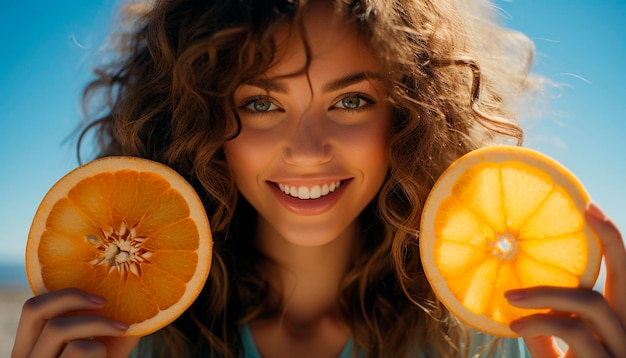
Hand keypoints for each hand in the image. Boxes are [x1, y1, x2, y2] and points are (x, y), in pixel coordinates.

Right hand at [11, 288, 139, 357]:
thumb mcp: (107, 345)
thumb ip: (109, 322)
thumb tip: (133, 290)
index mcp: (31, 348)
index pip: (33, 309)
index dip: (63, 295)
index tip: (99, 298)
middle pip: (34, 309)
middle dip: (72, 297)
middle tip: (105, 302)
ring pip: (57, 329)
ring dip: (96, 325)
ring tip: (119, 332)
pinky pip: (79, 350)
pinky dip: (100, 349)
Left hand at [505, 202, 625, 356]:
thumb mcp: (555, 354)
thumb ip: (544, 330)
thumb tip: (515, 297)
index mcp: (617, 325)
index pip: (622, 278)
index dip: (612, 243)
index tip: (591, 208)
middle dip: (611, 240)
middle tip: (588, 208)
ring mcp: (621, 349)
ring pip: (592, 303)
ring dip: (546, 294)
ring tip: (511, 296)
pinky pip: (573, 330)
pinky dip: (541, 322)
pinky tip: (516, 328)